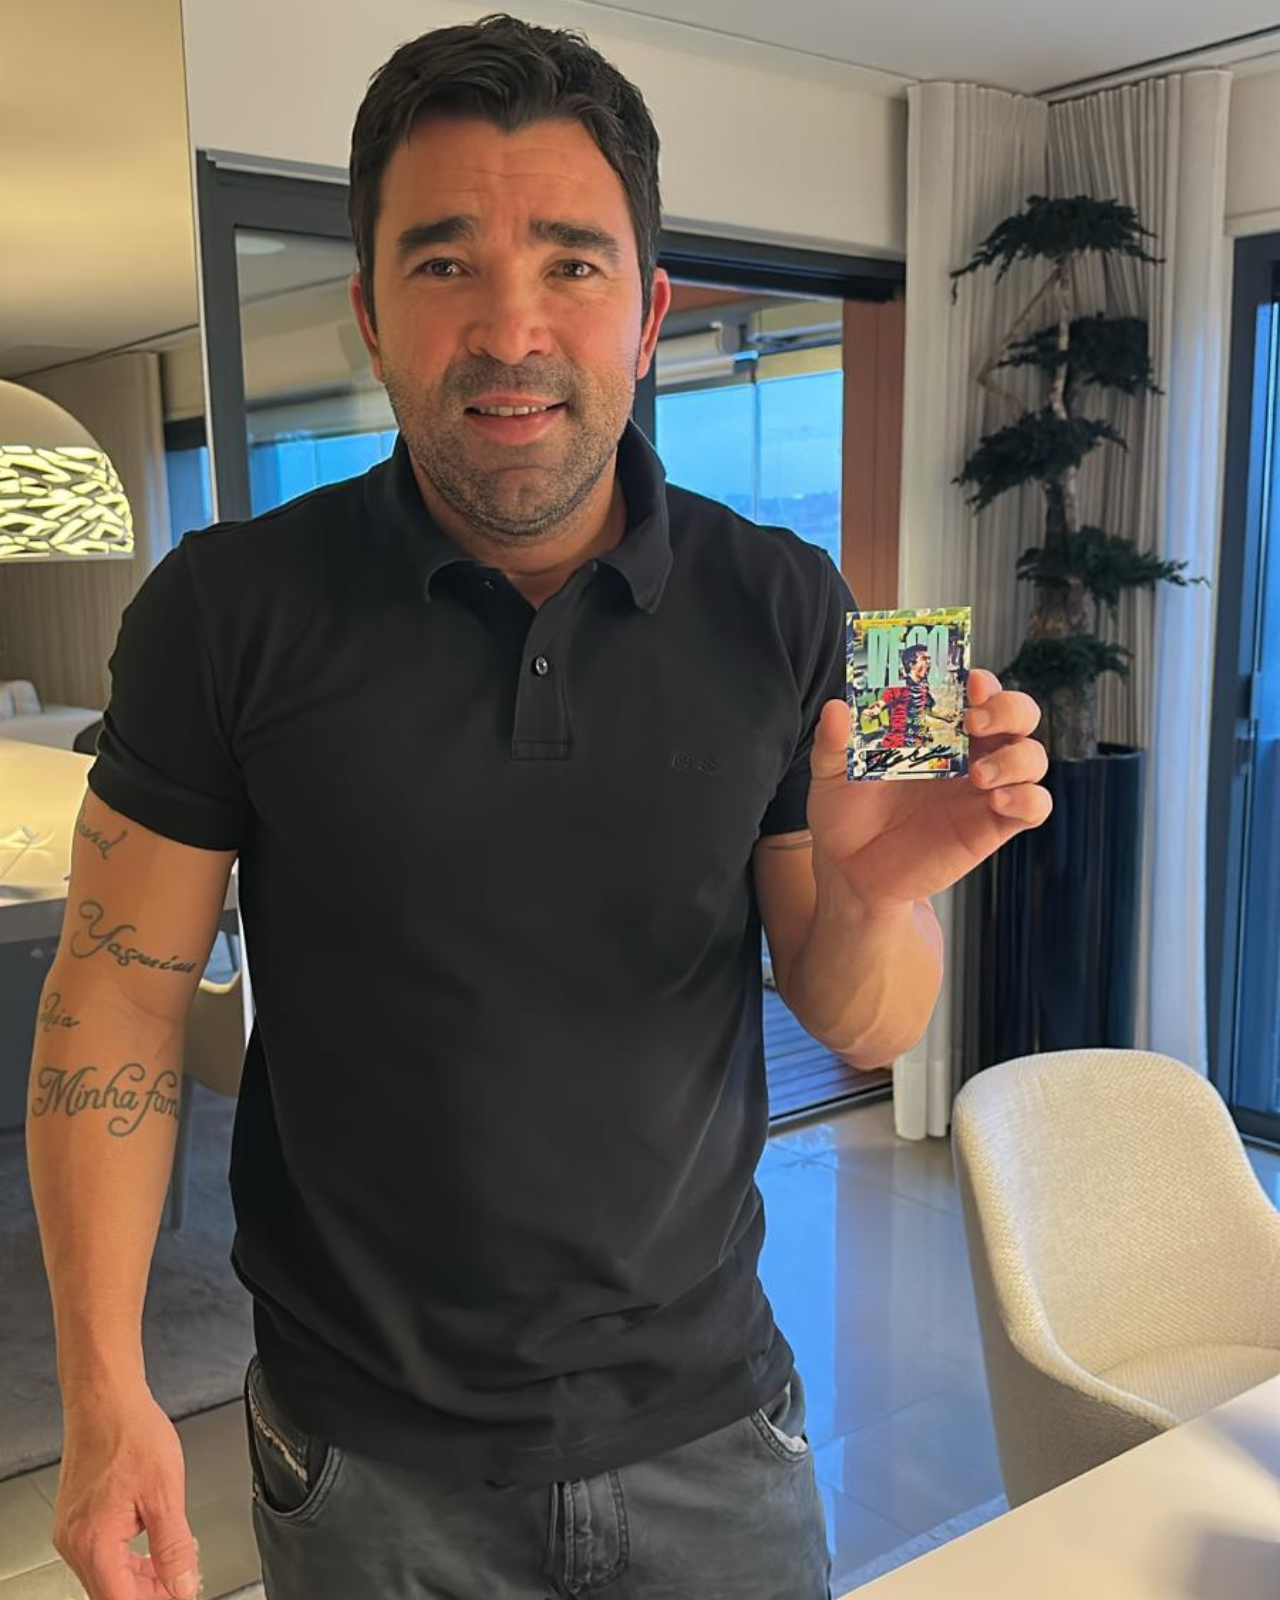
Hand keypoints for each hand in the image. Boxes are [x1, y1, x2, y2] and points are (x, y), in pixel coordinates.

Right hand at [52, 1390, 201, 1598]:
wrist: (105, 1400)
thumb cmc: (131, 1434)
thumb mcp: (165, 1493)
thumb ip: (174, 1547)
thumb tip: (182, 1586)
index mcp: (94, 1542)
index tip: (177, 1596)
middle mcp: (75, 1542)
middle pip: (109, 1594)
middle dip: (146, 1595)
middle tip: (179, 1585)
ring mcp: (71, 1531)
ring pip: (104, 1576)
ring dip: (137, 1580)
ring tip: (170, 1571)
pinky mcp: (75, 1518)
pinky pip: (98, 1555)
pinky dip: (125, 1560)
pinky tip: (148, 1552)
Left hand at [807, 667, 1051, 913]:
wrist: (851, 870)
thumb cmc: (846, 813)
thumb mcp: (832, 774)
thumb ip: (833, 742)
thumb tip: (836, 708)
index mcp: (936, 728)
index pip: (976, 690)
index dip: (982, 681)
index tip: (970, 681)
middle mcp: (969, 751)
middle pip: (1019, 714)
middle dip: (1010, 708)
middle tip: (975, 721)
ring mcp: (985, 788)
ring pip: (1032, 757)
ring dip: (1017, 758)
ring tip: (979, 776)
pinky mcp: (992, 825)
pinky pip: (1035, 806)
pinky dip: (1028, 799)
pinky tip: (997, 802)